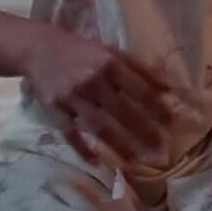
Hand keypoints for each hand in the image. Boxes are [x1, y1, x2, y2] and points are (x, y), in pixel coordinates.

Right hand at [23, 27, 172, 174]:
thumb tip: (169, 89)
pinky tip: (97, 162)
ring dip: (118, 145)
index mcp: (110, 64)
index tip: (172, 124)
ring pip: (98, 126)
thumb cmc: (83, 52)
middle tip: (160, 151)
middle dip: (143, 132)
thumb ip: (141, 70)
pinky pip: (70, 133)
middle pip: (122, 111)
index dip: (157, 108)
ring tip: (135, 162)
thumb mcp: (113, 52)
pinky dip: (83, 149)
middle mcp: (92, 80)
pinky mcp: (54, 109)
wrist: (39, 48)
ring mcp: (72, 96)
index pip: (139, 90)